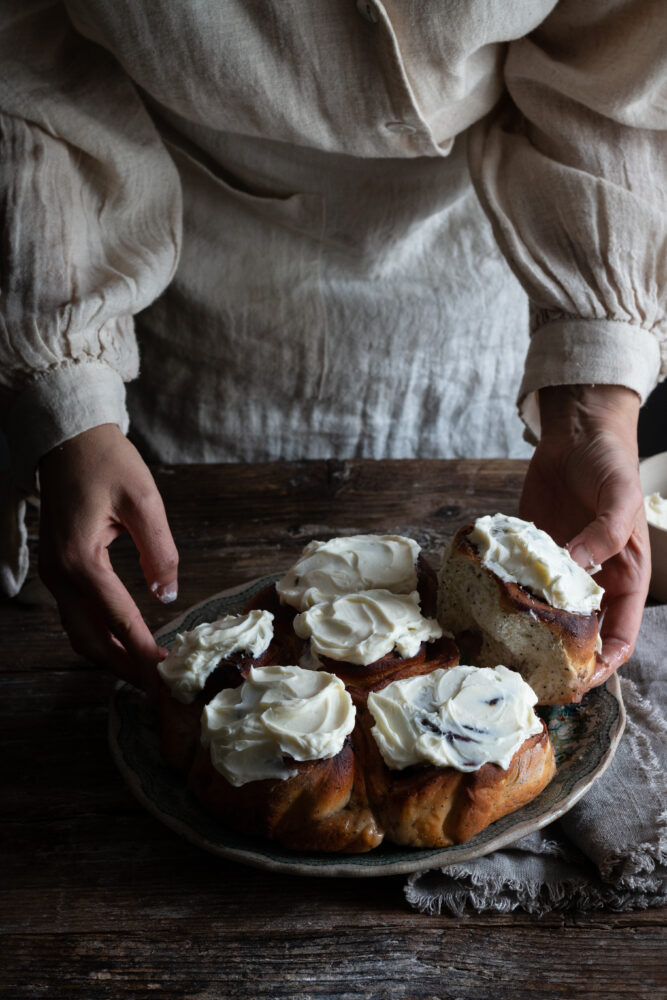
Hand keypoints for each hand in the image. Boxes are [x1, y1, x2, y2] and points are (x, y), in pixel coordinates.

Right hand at [38, 424, 178, 692]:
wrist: (68, 438)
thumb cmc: (106, 461)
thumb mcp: (143, 500)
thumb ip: (160, 551)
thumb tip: (167, 595)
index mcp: (81, 560)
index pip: (118, 618)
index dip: (144, 650)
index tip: (167, 673)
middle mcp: (61, 574)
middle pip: (90, 639)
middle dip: (124, 668)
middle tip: (157, 688)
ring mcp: (55, 574)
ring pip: (79, 632)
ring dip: (111, 657)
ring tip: (145, 674)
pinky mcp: (59, 569)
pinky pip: (78, 615)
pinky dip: (101, 636)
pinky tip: (126, 643)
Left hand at [520, 384, 648, 690]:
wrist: (576, 432)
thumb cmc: (611, 462)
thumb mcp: (619, 495)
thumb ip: (605, 532)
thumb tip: (578, 564)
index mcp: (625, 577)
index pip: (620, 635)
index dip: (603, 662)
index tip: (578, 680)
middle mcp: (592, 580)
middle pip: (579, 633)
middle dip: (559, 658)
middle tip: (529, 675)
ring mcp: (558, 567)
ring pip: (545, 612)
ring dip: (527, 632)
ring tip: (500, 651)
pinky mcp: (530, 551)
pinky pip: (518, 580)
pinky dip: (504, 595)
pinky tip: (483, 607)